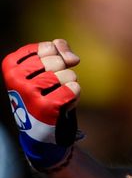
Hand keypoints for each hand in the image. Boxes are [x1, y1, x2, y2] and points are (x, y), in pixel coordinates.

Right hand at [2, 40, 81, 170]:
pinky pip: (74, 89)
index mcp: (11, 65)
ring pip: (67, 75)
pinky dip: (74, 96)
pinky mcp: (45, 107)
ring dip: (69, 85)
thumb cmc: (44, 93)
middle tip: (53, 87)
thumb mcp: (45, 68)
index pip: (48, 47)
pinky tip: (63, 104)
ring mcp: (29, 93)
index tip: (48, 71)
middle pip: (57, 61)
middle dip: (63, 72)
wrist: (40, 129)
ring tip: (57, 96)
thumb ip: (58, 51)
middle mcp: (15, 78)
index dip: (58, 57)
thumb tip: (71, 58)